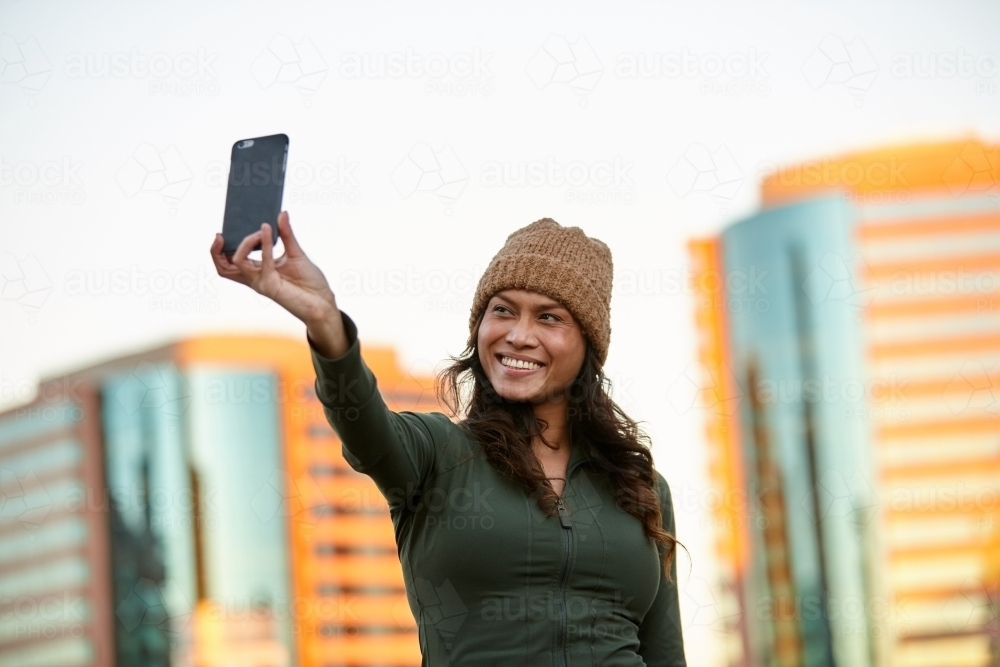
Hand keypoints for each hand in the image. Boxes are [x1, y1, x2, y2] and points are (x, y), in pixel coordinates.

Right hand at [210, 211, 336, 326]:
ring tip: (262, 228)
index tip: (223, 232)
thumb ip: (286, 234)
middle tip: (221, 234)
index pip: (229, 262)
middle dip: (216, 251)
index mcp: (258, 270)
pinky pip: (262, 262)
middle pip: (224, 267)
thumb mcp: (296, 252)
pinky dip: (264, 244)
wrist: (322, 301)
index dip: (220, 250)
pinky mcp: (270, 286)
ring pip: (237, 261)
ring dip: (246, 242)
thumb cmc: (309, 281)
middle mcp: (255, 277)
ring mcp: (260, 282)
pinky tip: (269, 231)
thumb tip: (281, 213)